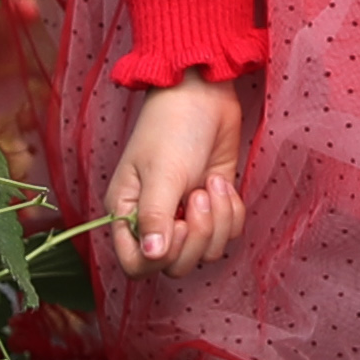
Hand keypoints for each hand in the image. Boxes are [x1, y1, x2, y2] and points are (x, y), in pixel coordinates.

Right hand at [104, 72, 247, 279]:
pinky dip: (231, 212)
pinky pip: (228, 233)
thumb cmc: (172, 126)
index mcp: (128, 213)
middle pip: (175, 265)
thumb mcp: (161, 171)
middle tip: (198, 195)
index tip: (177, 225)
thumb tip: (151, 257)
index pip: (135, 264)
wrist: (203, 93)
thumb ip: (155, 217)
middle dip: (197, 237)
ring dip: (217, 221)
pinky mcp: (213, 206)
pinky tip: (222, 182)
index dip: (159, 259)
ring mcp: (185, 215)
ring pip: (206, 253)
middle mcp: (155, 220)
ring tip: (211, 184)